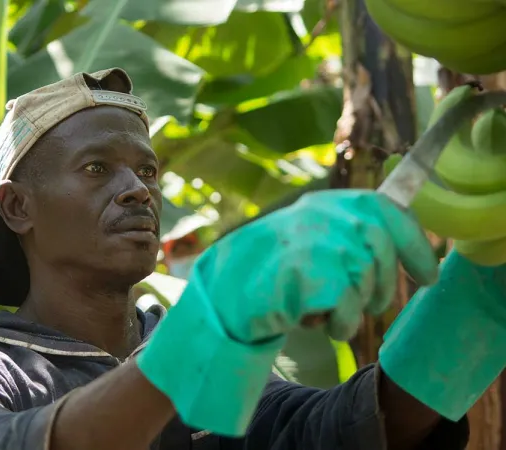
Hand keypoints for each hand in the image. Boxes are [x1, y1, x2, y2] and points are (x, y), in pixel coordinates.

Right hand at [192, 189, 438, 341]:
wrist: (220, 294)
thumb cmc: (262, 271)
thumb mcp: (303, 237)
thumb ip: (342, 230)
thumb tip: (396, 236)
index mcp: (322, 203)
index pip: (385, 209)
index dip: (413, 242)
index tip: (428, 273)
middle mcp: (323, 216)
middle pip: (384, 249)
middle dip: (386, 285)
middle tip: (374, 306)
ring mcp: (320, 244)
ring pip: (370, 283)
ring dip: (354, 308)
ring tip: (321, 309)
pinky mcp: (315, 277)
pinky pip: (351, 309)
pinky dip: (338, 324)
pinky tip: (311, 321)